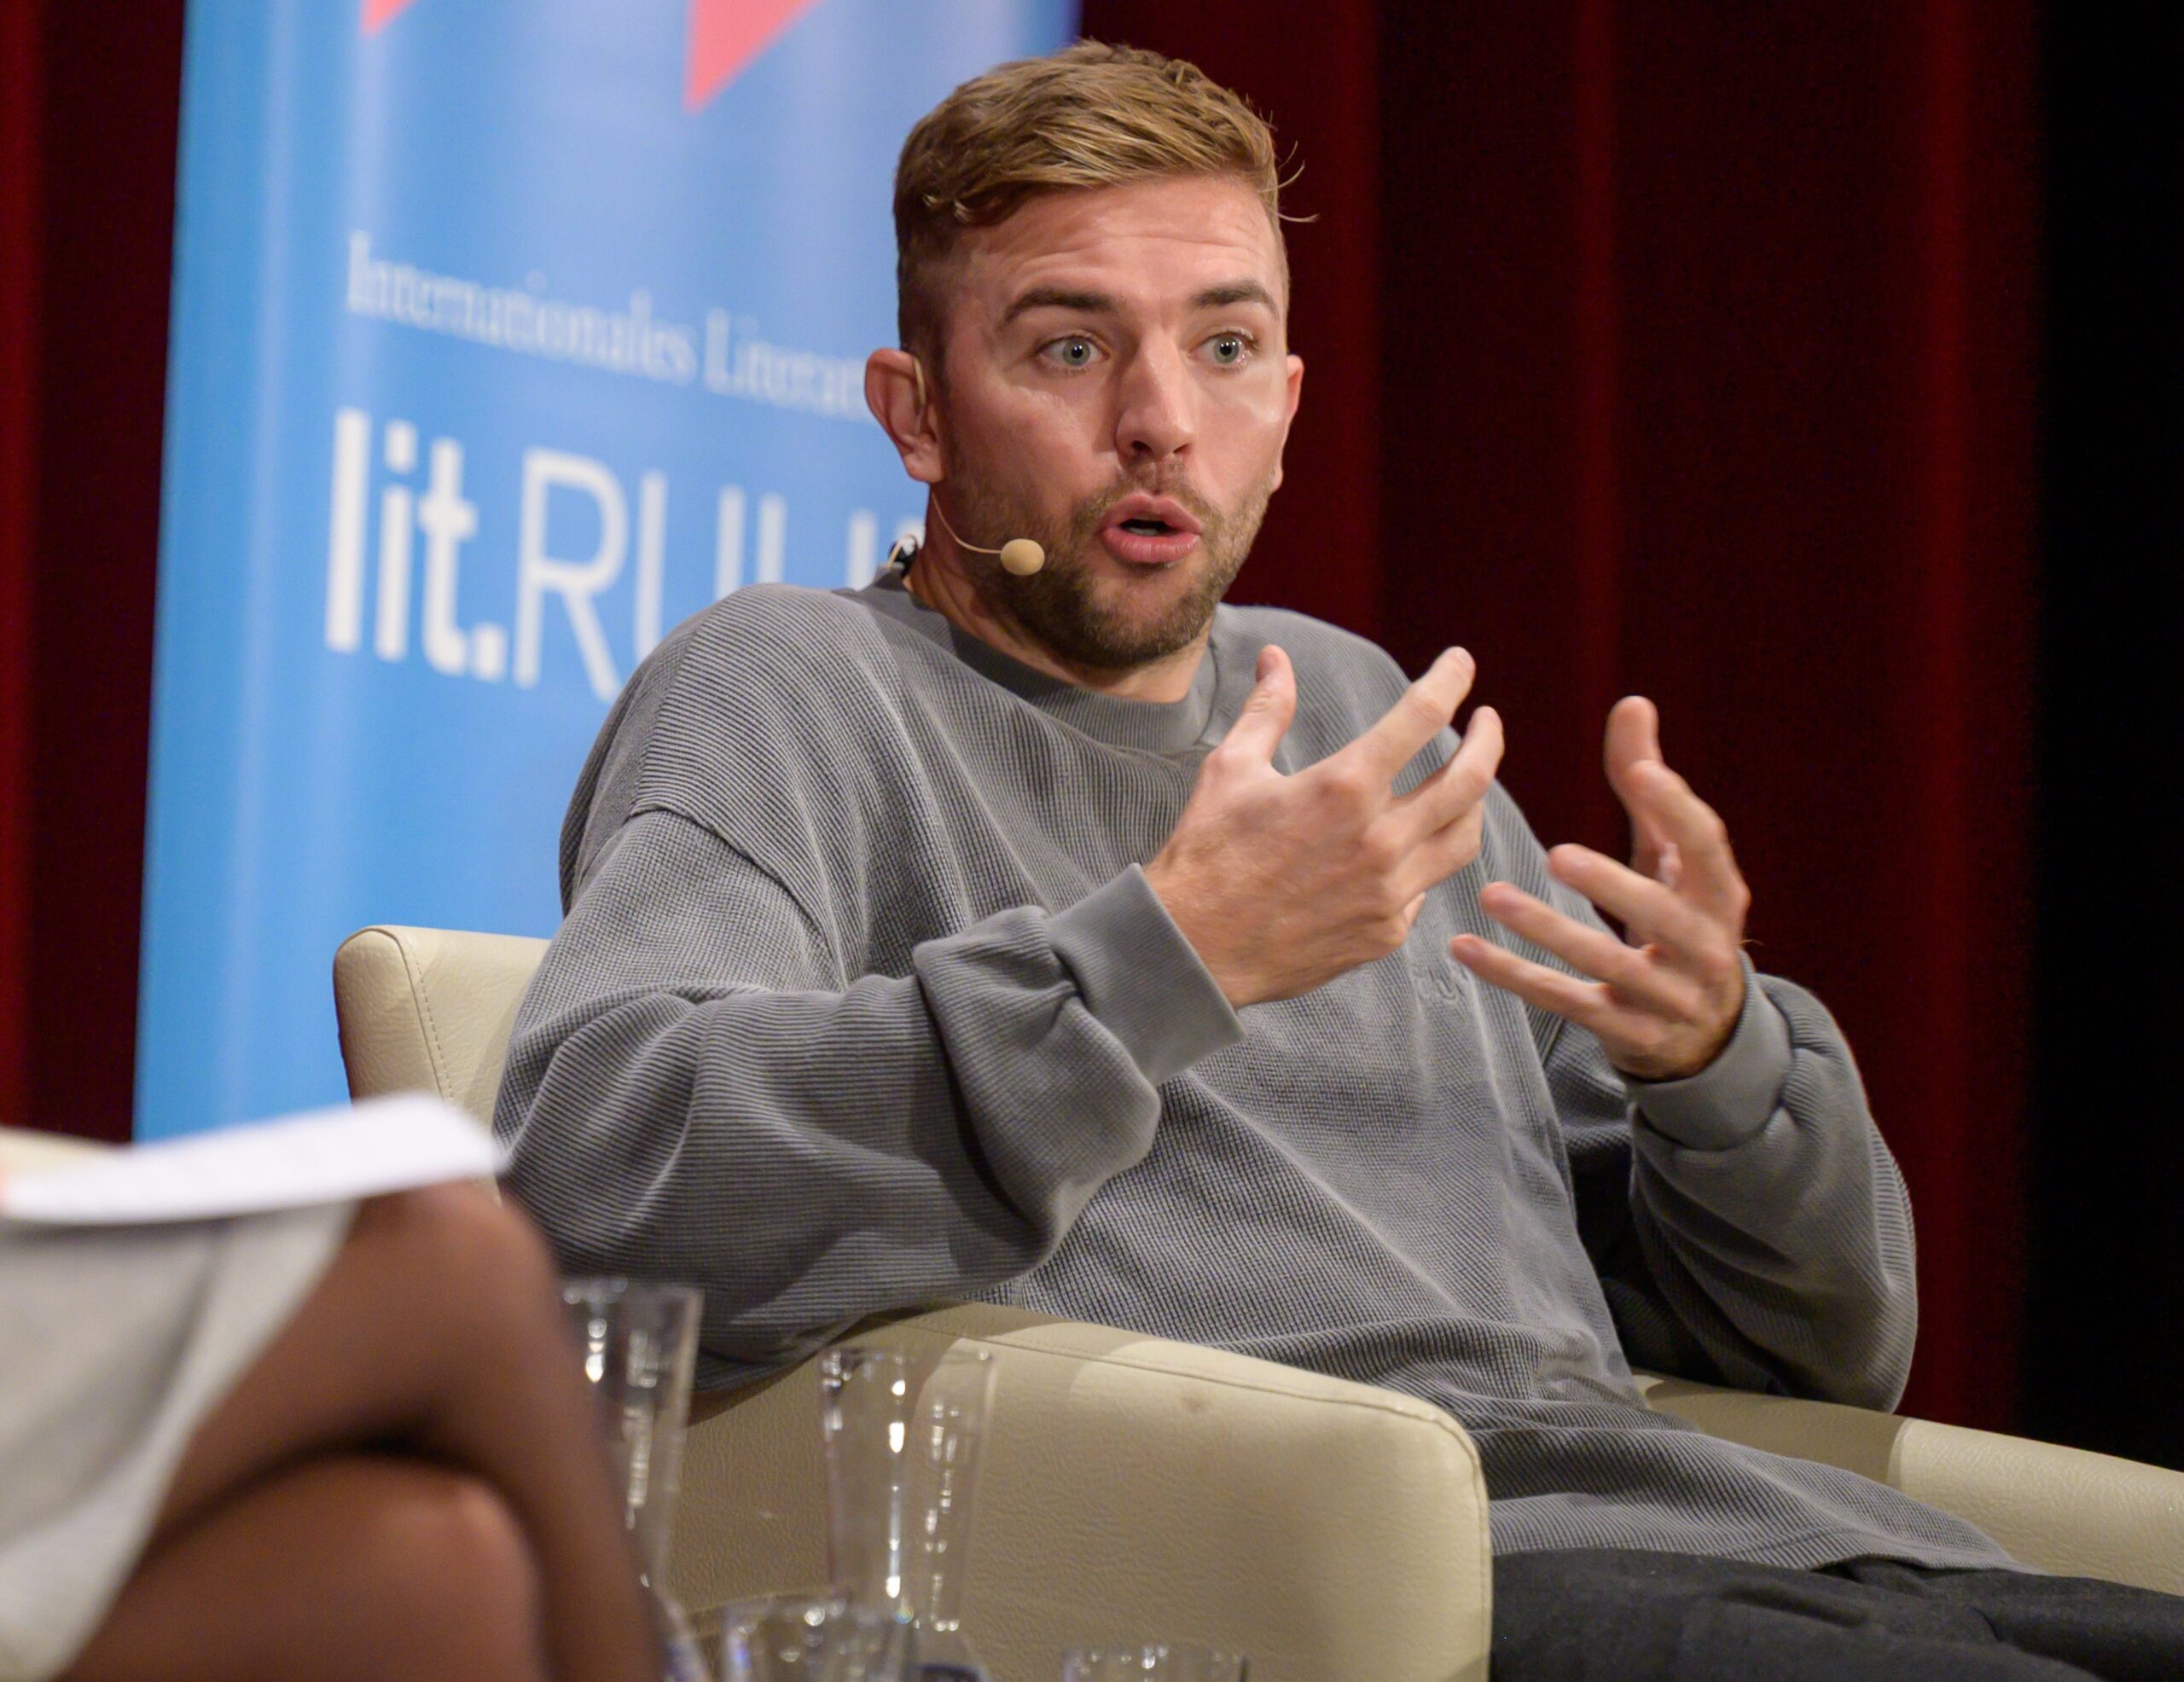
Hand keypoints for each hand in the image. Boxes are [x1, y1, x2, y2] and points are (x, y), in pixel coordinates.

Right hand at [1146, 645, 1504, 1008]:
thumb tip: (1277, 658)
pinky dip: (1426, 858)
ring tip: (1464, 782)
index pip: (1424, 715)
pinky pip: (1426, 886)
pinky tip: (1410, 845)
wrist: (1195, 948)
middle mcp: (1379, 838)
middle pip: (1470, 779)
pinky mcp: (1386, 931)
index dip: (1451, 679)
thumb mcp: (1231, 769)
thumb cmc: (1207, 854)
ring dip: (1472, 801)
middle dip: (1488, 739)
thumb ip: (1267, 710)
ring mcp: (1389, 891)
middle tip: (1486, 721)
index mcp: (1343, 786)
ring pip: (1463, 837)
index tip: (1461, 663)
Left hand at [1448, 696, 1749, 1079]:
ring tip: (1493, 895)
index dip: (1676, 809)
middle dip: (1613, 885)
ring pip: (1606, 965)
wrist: (1705, 1034)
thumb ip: (1650, 788)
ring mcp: (1666, 996)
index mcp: (1719, 894)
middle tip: (1558, 853)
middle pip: (1662, 915)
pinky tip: (1466, 947)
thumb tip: (1632, 702)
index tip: (1638, 772)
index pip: (1706, 847)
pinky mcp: (1626, 1031)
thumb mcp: (1672, 860)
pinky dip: (1514, 975)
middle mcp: (1704, 948)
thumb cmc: (1679, 919)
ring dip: (1548, 930)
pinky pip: (1566, 1002)